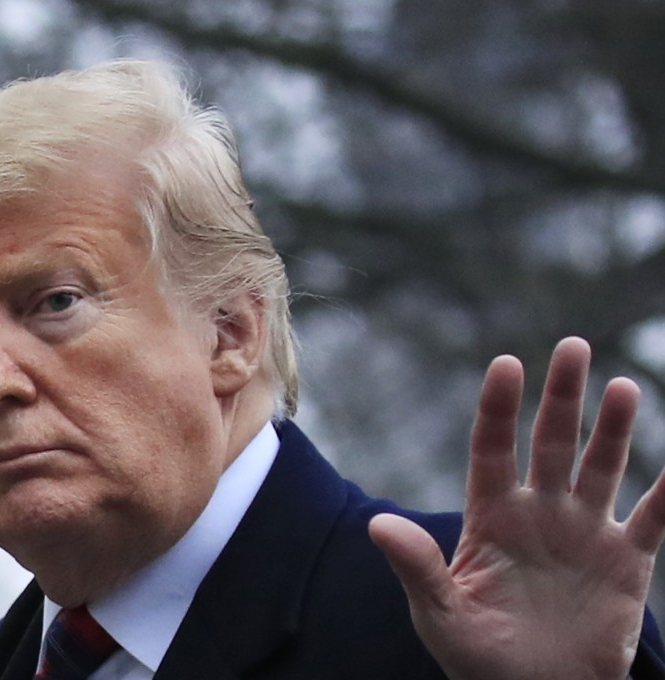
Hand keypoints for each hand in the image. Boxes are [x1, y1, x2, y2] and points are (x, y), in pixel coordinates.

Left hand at [369, 337, 664, 679]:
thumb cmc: (475, 654)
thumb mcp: (439, 612)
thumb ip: (417, 567)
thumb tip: (377, 525)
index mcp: (490, 516)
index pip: (493, 449)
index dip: (499, 408)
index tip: (507, 364)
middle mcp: (538, 512)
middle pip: (550, 443)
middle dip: (561, 398)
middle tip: (572, 347)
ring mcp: (582, 533)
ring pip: (601, 468)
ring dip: (614, 429)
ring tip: (623, 387)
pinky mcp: (624, 562)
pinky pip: (652, 519)